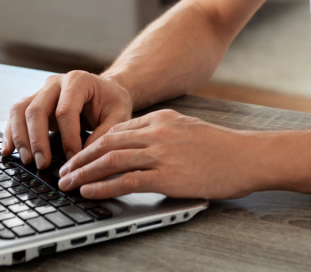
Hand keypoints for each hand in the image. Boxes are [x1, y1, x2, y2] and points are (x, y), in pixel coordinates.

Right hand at [3, 71, 132, 169]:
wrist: (105, 90)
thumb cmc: (111, 101)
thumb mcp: (119, 114)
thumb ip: (105, 133)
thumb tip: (85, 156)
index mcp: (78, 81)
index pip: (65, 110)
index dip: (68, 137)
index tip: (73, 157)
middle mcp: (56, 82)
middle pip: (37, 109)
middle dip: (37, 139)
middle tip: (42, 163)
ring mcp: (42, 91)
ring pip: (20, 110)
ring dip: (20, 137)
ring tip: (27, 160)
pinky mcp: (34, 101)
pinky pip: (16, 114)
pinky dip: (11, 132)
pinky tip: (9, 150)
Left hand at [57, 109, 256, 199]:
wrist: (246, 156)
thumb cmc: (222, 148)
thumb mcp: (188, 129)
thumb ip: (163, 134)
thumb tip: (139, 147)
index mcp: (162, 119)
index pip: (116, 130)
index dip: (92, 143)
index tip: (78, 154)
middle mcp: (157, 132)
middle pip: (107, 142)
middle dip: (81, 157)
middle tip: (64, 169)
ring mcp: (161, 152)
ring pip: (111, 160)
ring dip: (85, 172)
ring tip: (68, 182)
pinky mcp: (167, 175)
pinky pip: (127, 180)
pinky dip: (104, 186)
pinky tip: (90, 191)